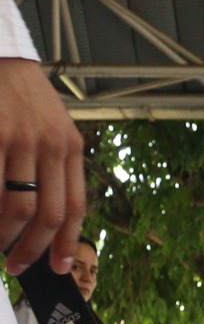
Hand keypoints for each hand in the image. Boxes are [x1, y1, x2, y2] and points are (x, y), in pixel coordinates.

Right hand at [0, 59, 84, 274]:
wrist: (0, 56)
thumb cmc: (22, 97)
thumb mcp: (51, 128)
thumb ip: (53, 167)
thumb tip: (46, 218)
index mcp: (70, 148)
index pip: (75, 208)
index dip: (66, 243)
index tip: (59, 267)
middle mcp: (50, 146)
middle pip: (47, 214)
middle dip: (32, 248)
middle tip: (17, 265)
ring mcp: (19, 139)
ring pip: (15, 205)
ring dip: (4, 234)